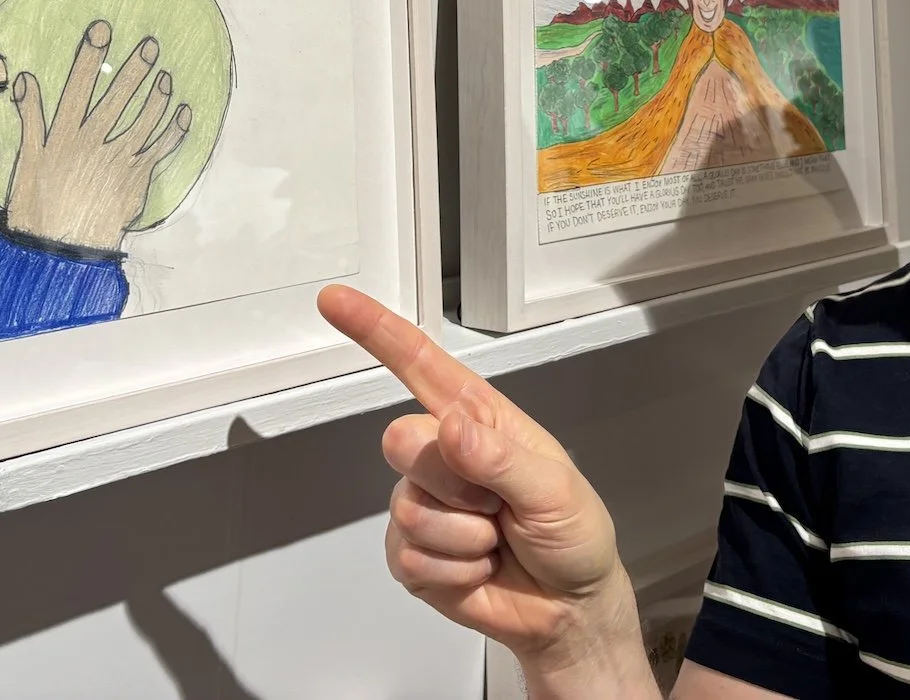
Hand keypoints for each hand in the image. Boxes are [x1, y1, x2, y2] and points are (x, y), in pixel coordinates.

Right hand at [3, 20, 189, 251]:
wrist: (59, 250)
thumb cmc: (37, 205)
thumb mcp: (26, 161)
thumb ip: (30, 118)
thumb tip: (24, 78)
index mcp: (63, 136)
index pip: (78, 87)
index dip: (90, 56)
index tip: (103, 29)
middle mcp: (92, 144)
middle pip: (118, 97)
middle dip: (135, 68)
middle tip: (151, 44)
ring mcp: (117, 160)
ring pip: (145, 119)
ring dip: (157, 95)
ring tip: (165, 76)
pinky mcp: (136, 178)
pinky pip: (161, 148)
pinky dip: (175, 129)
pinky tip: (184, 112)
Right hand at [318, 285, 657, 699]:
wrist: (569, 608)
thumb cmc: (574, 534)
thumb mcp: (556, 490)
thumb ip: (501, 458)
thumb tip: (449, 427)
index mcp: (480, 418)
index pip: (419, 364)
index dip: (375, 330)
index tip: (335, 302)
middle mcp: (443, 452)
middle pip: (403, 443)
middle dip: (454, 482)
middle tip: (499, 505)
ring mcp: (423, 502)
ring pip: (407, 509)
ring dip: (463, 537)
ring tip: (496, 540)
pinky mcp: (412, 553)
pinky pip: (407, 558)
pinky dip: (453, 573)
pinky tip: (480, 569)